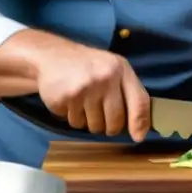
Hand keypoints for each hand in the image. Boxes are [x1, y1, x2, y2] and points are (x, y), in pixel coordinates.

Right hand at [35, 44, 150, 141]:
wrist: (51, 55)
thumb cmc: (88, 66)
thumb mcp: (112, 69)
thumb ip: (128, 93)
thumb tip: (140, 131)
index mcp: (121, 69)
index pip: (139, 101)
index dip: (140, 123)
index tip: (138, 137)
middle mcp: (105, 78)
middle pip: (115, 122)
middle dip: (108, 126)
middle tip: (100, 115)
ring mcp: (85, 88)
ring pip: (94, 126)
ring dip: (89, 121)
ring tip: (82, 103)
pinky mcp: (66, 98)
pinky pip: (75, 123)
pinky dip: (73, 117)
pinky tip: (70, 101)